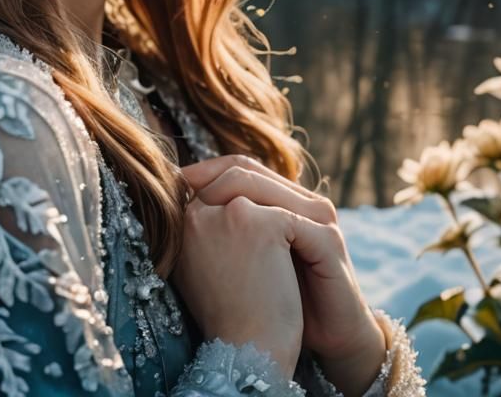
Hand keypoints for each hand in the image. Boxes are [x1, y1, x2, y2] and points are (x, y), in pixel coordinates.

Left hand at [179, 154, 384, 369]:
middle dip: (210, 178)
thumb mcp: (245, 257)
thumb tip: (172, 209)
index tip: (171, 181)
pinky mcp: (329, 242)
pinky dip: (257, 227)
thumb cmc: (279, 298)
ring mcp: (319, 218)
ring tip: (200, 210)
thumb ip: (220, 230)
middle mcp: (303, 201)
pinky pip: (289, 222)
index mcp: (284, 199)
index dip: (204, 170)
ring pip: (267, 190)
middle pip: (250, 171)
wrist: (326, 335)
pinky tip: (228, 235)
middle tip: (179, 189)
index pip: (240, 166)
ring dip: (229, 199)